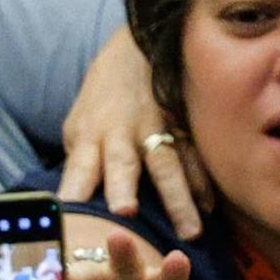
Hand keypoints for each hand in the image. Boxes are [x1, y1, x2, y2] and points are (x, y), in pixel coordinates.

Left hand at [59, 25, 213, 239]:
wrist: (138, 47)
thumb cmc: (103, 99)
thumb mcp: (80, 125)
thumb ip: (80, 164)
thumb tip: (74, 208)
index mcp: (91, 135)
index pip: (79, 166)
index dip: (75, 187)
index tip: (67, 211)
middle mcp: (122, 134)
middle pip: (122, 163)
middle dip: (122, 186)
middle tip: (125, 212)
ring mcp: (157, 130)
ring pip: (168, 166)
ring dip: (178, 199)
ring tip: (190, 232)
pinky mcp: (184, 128)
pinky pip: (196, 160)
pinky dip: (204, 184)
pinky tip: (212, 208)